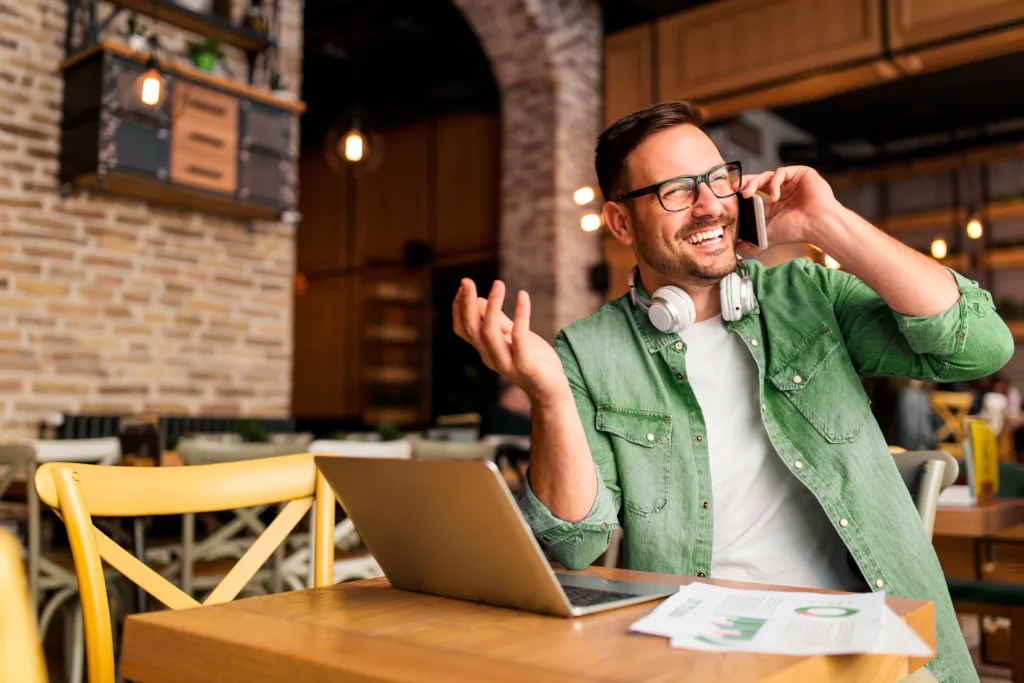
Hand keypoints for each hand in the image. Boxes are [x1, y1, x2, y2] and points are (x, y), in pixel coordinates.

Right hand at [452, 279, 570, 405]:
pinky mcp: (525, 365)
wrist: (552, 391)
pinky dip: (521, 315)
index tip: (462, 285)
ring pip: (489, 333)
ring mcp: (506, 362)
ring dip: (492, 307)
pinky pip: (519, 337)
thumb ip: (498, 321)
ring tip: (498, 284)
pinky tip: (523, 296)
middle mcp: (490, 357)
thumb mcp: (514, 337)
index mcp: (485, 350)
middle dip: (466, 304)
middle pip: (471, 329)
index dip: (459, 308)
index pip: (463, 329)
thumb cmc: (534, 361)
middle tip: (466, 280)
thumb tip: (478, 300)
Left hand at [738, 166, 839, 246]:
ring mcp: (792, 182)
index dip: (743, 194)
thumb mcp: (770, 236)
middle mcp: (783, 192)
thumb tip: (738, 249)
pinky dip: (773, 183)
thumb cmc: (798, 230)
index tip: (731, 196)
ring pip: (767, 175)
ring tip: (748, 195)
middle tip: (734, 190)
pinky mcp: (800, 173)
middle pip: (759, 182)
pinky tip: (774, 196)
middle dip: (745, 184)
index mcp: (776, 204)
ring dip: (754, 183)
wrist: (818, 224)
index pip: (755, 195)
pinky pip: (780, 172)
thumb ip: (754, 243)